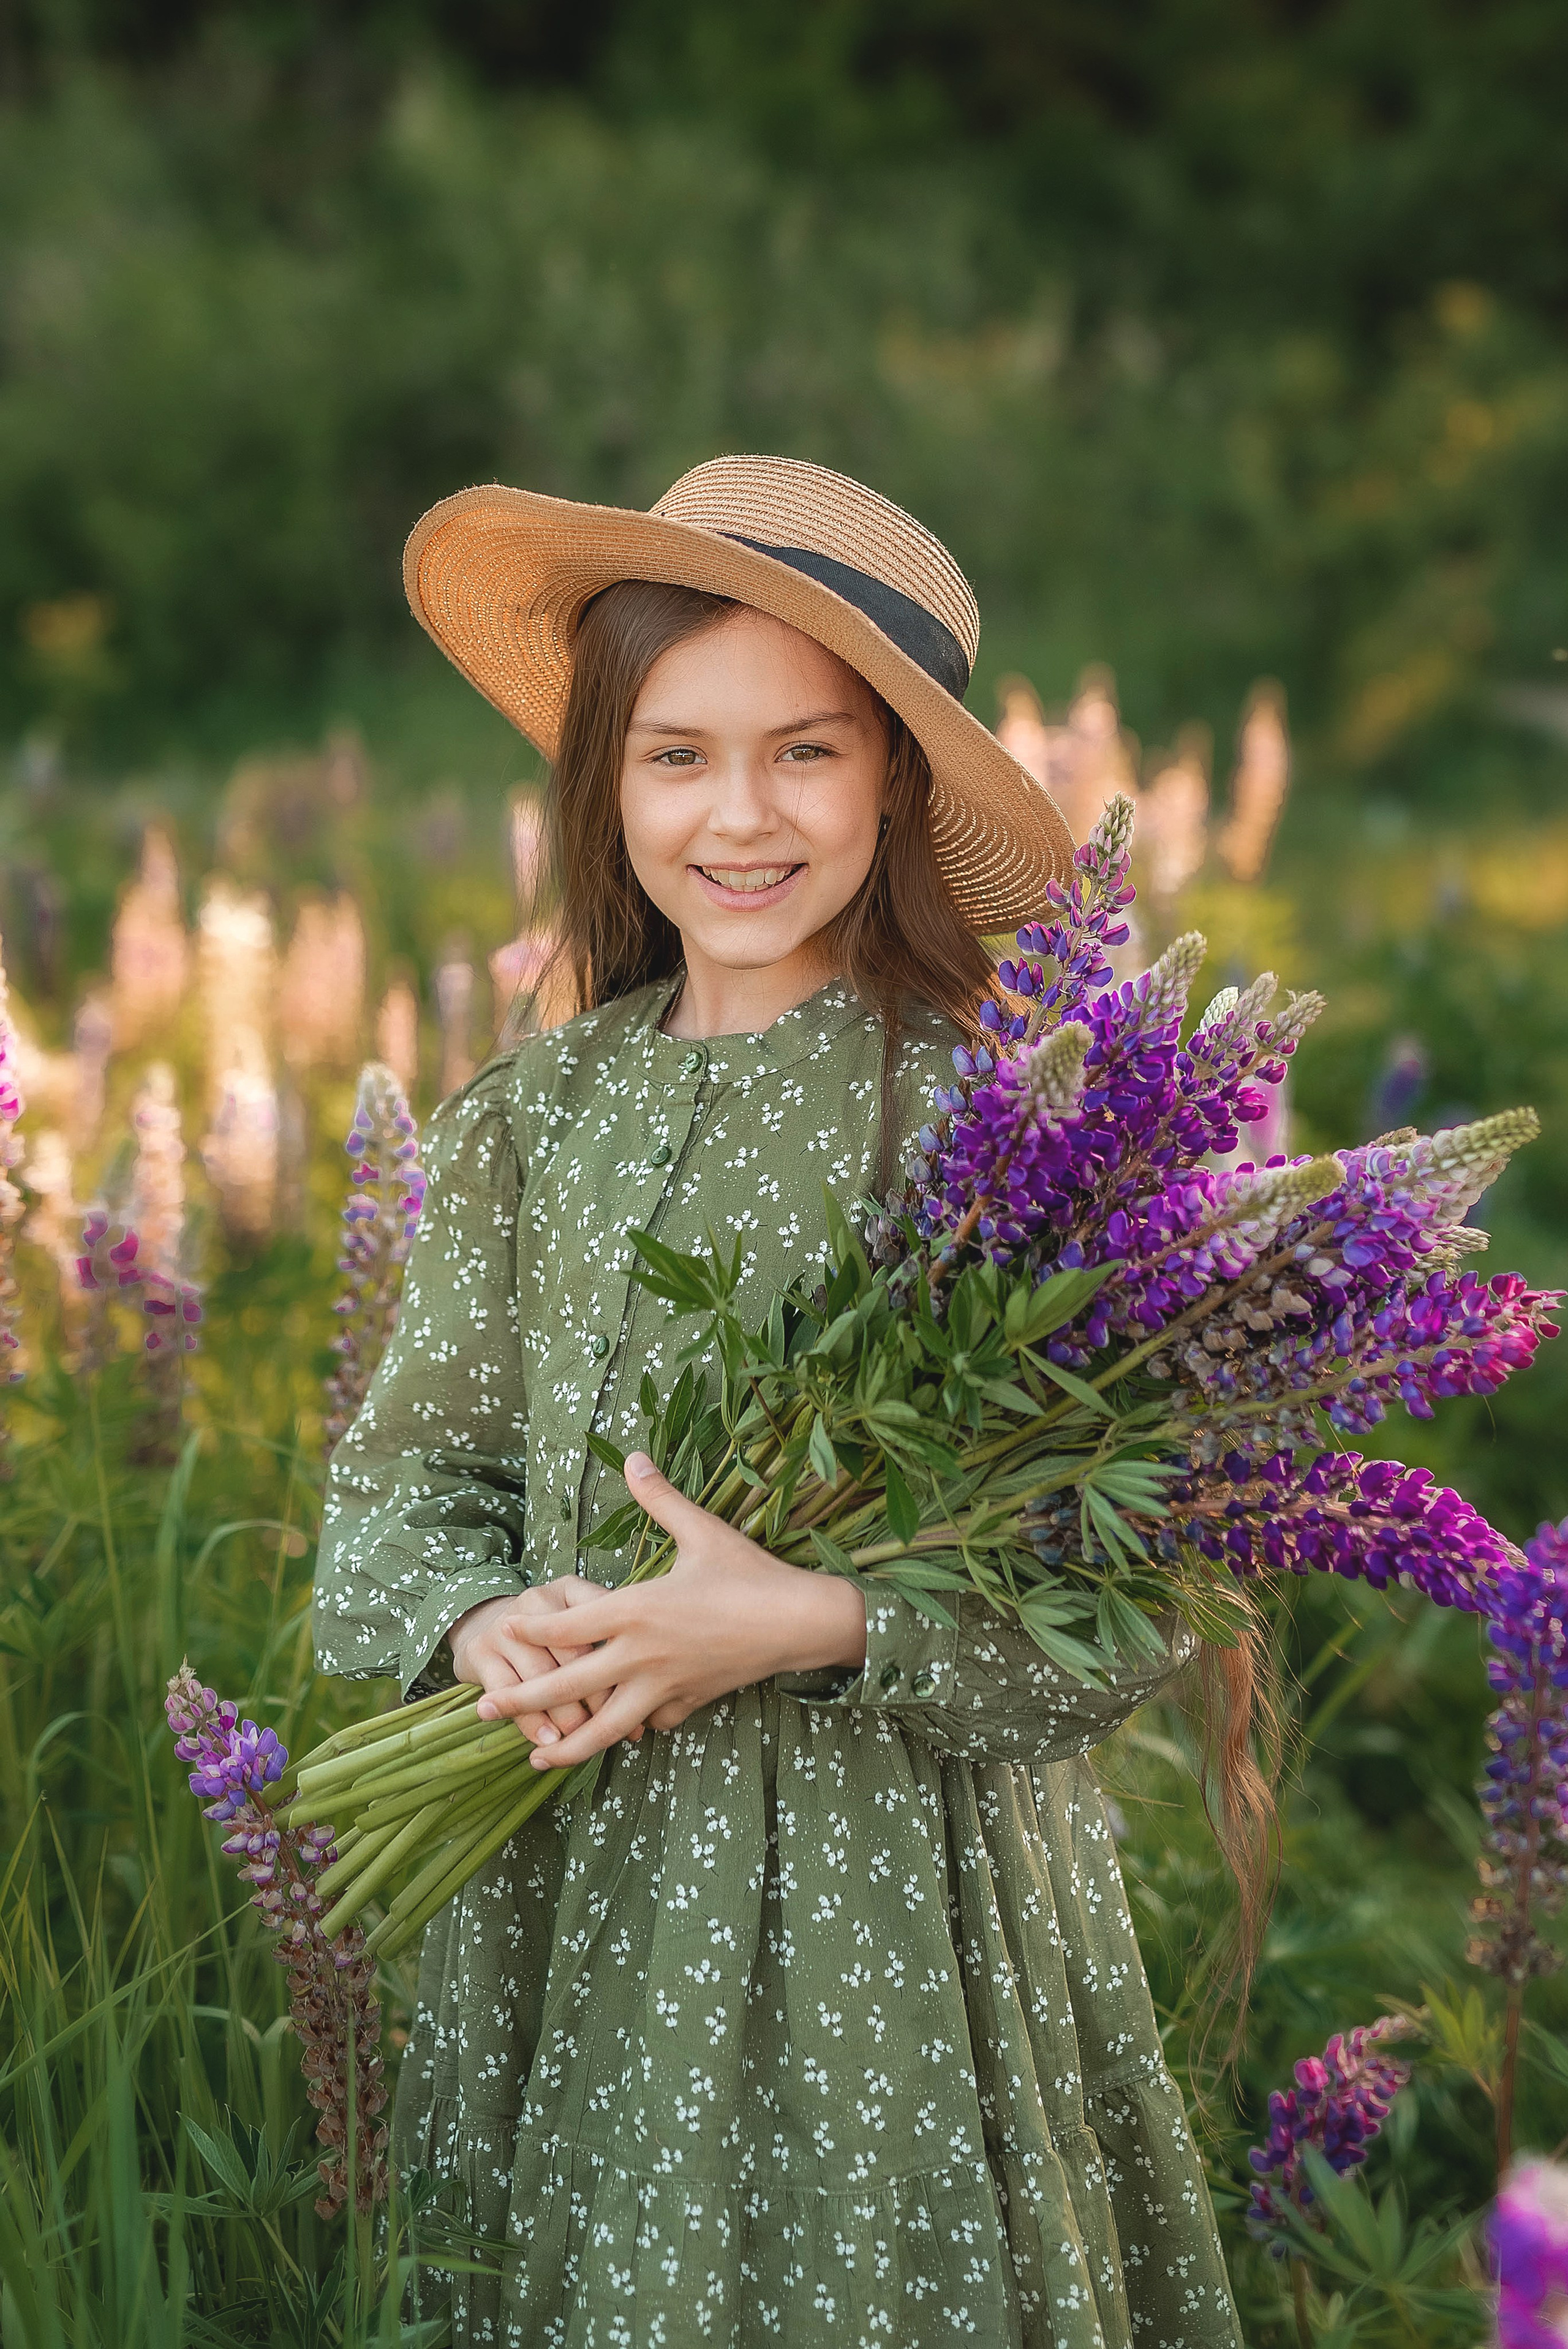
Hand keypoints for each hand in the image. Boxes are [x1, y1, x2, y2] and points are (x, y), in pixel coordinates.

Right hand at [447, 1579, 640, 1749]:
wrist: (486, 1622)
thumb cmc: (552, 1628)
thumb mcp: (583, 1617)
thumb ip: (614, 1639)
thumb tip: (654, 1697)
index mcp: (570, 1590)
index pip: (601, 1625)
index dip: (623, 1665)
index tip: (643, 1699)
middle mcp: (536, 1601)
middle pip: (572, 1654)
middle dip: (597, 1697)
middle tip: (618, 1728)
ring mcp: (504, 1626)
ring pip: (540, 1676)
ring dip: (564, 1715)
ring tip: (583, 1739)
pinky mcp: (480, 1652)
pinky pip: (507, 1691)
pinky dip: (530, 1721)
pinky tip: (548, 1741)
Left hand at [474, 1452, 867, 1768]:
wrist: (800, 1621)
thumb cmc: (749, 1574)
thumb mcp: (702, 1530)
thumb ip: (660, 1498)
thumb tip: (632, 1456)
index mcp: (636, 1610)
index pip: (565, 1627)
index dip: (530, 1630)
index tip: (502, 1628)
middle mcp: (642, 1655)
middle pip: (568, 1687)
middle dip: (522, 1699)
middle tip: (482, 1709)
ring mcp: (665, 1686)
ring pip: (605, 1727)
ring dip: (566, 1743)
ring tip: (536, 1756)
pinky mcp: (689, 1703)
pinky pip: (650, 1724)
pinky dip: (630, 1730)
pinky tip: (617, 1733)